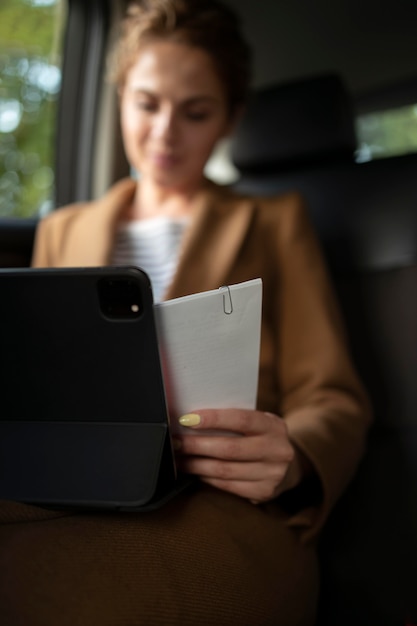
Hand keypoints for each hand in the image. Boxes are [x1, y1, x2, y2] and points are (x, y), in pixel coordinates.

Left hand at [174, 409, 308, 503]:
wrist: (288, 465)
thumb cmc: (261, 438)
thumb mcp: (257, 423)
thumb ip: (233, 421)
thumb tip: (192, 419)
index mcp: (274, 426)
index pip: (241, 419)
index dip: (213, 419)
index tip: (187, 419)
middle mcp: (278, 450)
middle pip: (229, 448)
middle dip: (197, 445)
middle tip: (176, 442)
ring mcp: (273, 474)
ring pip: (225, 470)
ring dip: (197, 465)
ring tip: (180, 459)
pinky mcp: (264, 492)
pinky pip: (228, 486)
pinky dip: (207, 478)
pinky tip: (196, 472)